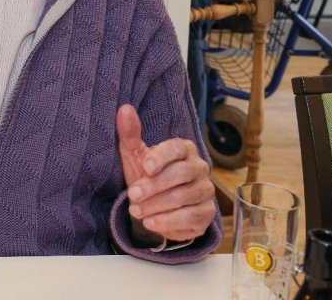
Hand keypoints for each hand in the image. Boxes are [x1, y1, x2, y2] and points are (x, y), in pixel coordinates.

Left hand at [116, 104, 216, 242]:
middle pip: (181, 175)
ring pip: (184, 197)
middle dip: (154, 186)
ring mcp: (205, 191)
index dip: (161, 157)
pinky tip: (151, 223)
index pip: (177, 148)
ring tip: (136, 211)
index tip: (144, 166)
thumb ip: (130, 134)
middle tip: (132, 195)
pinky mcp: (206, 214)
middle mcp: (199, 168)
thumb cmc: (146, 175)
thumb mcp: (135, 155)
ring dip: (157, 206)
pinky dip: (169, 222)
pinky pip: (191, 218)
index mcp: (184, 149)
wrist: (154, 205)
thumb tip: (124, 109)